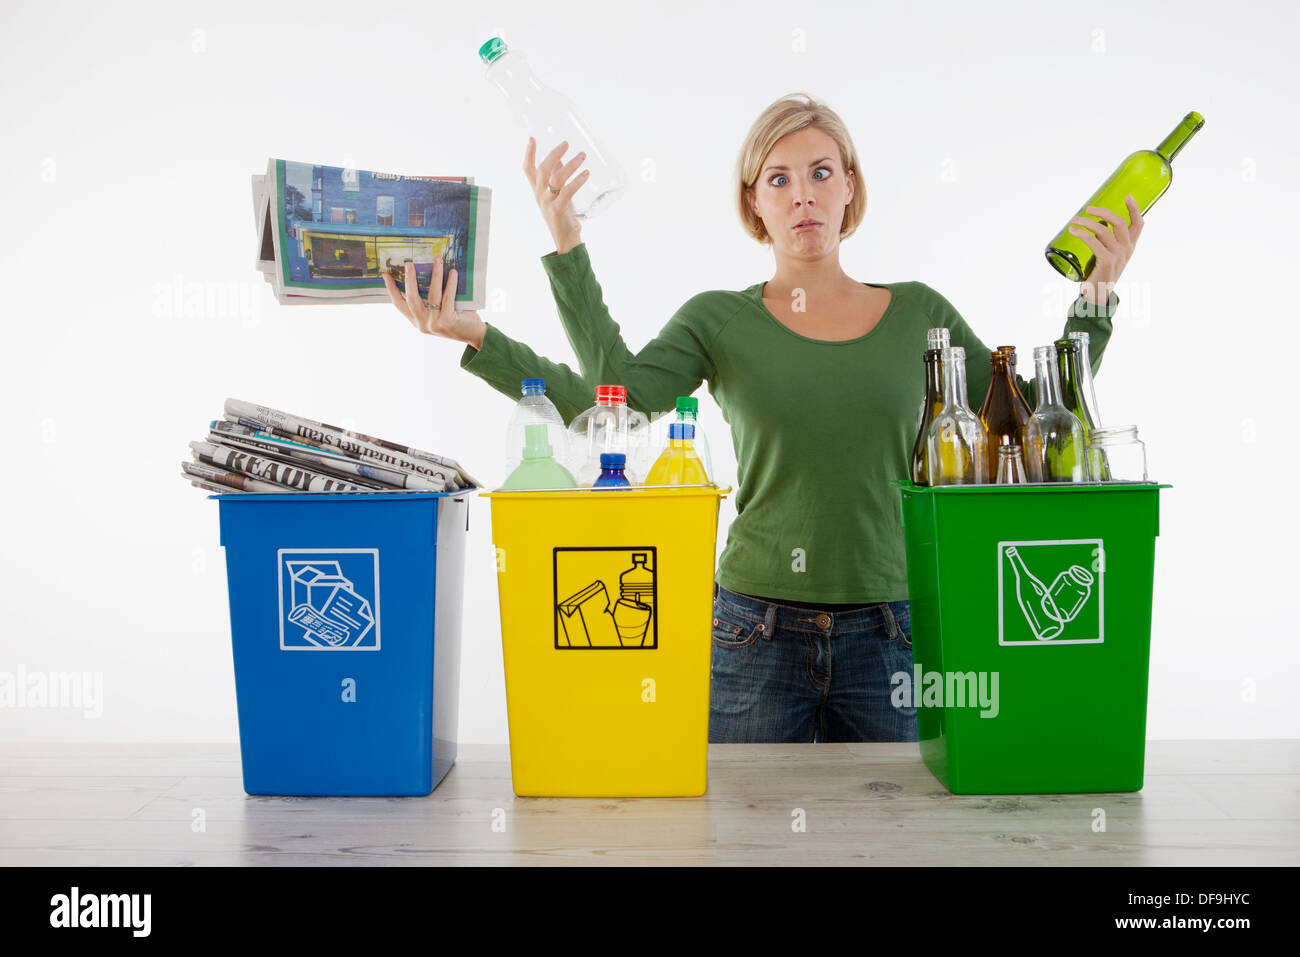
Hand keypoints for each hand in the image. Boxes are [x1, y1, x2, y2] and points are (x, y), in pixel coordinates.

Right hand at [383, 256, 485, 349]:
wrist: (474, 335)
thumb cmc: (456, 319)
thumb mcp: (437, 312)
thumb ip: (428, 300)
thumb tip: (423, 273)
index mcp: (417, 321)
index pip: (399, 304)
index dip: (391, 289)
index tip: (385, 275)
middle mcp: (423, 323)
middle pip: (411, 299)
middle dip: (409, 279)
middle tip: (408, 263)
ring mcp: (434, 323)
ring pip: (431, 295)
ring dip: (434, 275)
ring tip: (437, 260)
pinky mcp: (448, 320)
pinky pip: (447, 297)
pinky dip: (450, 283)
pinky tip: (452, 273)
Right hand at [523, 137, 586, 254]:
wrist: (565, 238)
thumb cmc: (563, 214)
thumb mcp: (558, 193)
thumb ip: (558, 177)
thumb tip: (564, 159)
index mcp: (537, 189)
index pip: (527, 169)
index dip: (529, 153)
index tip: (533, 138)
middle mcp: (539, 194)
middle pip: (543, 169)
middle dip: (554, 154)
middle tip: (567, 143)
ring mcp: (547, 202)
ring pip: (556, 178)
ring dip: (571, 165)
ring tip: (583, 156)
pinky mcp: (557, 209)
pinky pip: (567, 192)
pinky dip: (577, 181)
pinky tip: (586, 174)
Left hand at [1070, 194, 1144, 305]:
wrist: (1098, 296)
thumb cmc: (1101, 273)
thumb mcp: (1109, 255)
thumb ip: (1106, 241)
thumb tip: (1094, 224)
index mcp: (1130, 246)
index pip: (1139, 224)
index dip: (1134, 209)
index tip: (1127, 196)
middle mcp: (1127, 249)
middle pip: (1119, 222)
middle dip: (1103, 212)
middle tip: (1088, 209)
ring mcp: (1118, 256)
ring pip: (1104, 231)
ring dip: (1087, 223)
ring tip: (1074, 221)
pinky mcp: (1107, 262)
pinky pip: (1094, 243)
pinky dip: (1083, 234)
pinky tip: (1074, 231)